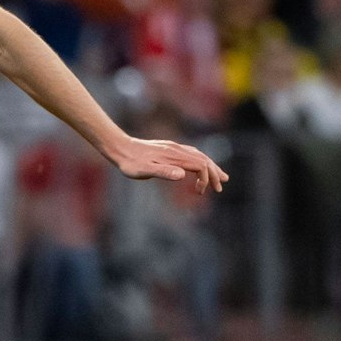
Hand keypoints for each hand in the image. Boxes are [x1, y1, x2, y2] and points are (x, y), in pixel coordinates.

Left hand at [109, 137, 228, 194]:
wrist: (120, 148)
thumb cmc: (131, 163)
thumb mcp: (144, 171)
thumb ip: (163, 172)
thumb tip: (183, 175)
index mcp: (174, 156)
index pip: (200, 165)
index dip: (205, 179)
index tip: (200, 192)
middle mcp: (177, 150)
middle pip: (203, 160)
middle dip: (214, 174)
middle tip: (220, 188)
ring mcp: (174, 148)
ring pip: (199, 156)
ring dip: (211, 167)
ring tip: (220, 177)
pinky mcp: (170, 148)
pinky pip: (192, 154)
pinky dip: (201, 162)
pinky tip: (201, 167)